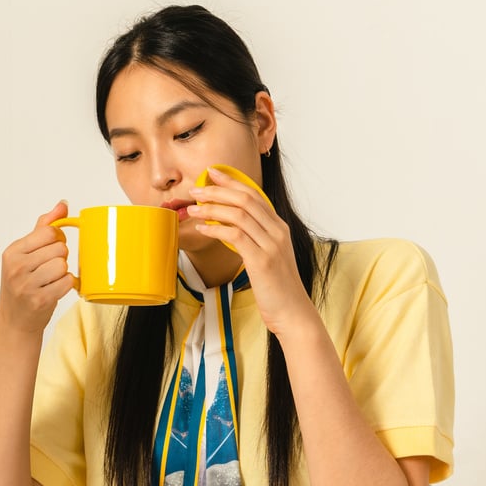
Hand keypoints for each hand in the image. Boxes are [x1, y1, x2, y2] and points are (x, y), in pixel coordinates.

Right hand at [0, 201, 75, 333]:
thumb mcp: (25, 254)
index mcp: (12, 252)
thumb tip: (63, 204)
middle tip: (50, 268)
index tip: (50, 249)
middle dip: (61, 257)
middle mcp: (17, 267)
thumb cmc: (22, 284)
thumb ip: (44, 227)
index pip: (48, 232)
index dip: (57, 239)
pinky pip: (67, 282)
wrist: (15, 321)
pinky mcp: (40, 300)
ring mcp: (27, 285)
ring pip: (63, 265)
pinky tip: (56, 289)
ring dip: (63, 273)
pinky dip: (66, 285)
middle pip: (59, 249)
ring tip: (51, 280)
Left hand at [187, 168, 314, 336]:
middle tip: (196, 189)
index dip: (232, 181)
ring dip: (212, 209)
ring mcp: (271, 245)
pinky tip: (202, 229)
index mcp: (279, 227)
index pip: (254, 194)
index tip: (212, 173)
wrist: (292, 312)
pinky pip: (235, 236)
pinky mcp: (262, 260)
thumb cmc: (277, 287)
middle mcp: (278, 231)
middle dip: (217, 190)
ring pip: (239, 214)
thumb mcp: (268, 256)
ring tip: (193, 209)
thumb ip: (254, 238)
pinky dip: (215, 229)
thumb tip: (228, 226)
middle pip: (245, 199)